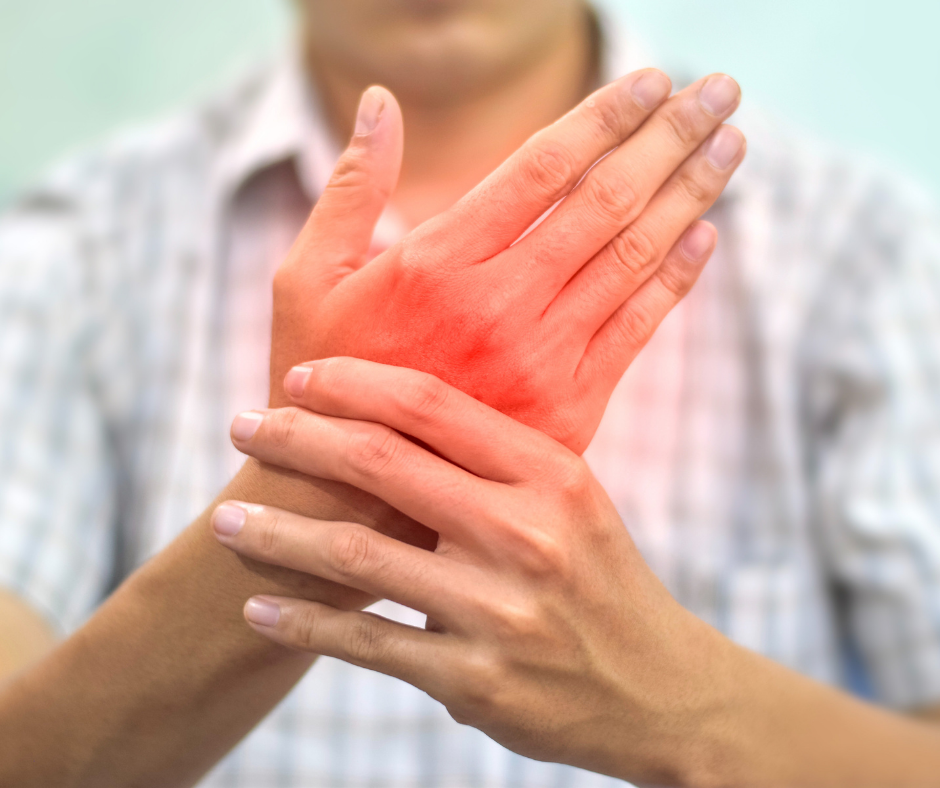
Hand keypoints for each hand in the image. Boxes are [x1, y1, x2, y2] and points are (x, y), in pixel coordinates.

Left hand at [213, 357, 739, 784]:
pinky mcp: (475, 682)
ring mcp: (500, 611)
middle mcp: (527, 534)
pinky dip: (301, 623)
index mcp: (551, 473)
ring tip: (222, 522)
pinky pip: (365, 643)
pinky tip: (257, 608)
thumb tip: (395, 415)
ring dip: (274, 534)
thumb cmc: (599, 578)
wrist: (659, 688)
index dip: (353, 383)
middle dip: (295, 439)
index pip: (431, 404)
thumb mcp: (571, 500)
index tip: (298, 379)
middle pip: (381, 465)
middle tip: (241, 426)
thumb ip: (495, 460)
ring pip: (355, 556)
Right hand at [270, 71, 743, 452]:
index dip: (605, 117)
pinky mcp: (568, 406)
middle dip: (670, 137)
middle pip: (605, 201)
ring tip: (731, 143)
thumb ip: (350, 188)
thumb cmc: (321, 378)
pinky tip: (706, 232)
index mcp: (437, 264)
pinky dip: (675, 277)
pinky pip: (636, 327)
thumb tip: (382, 101)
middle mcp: (498, 305)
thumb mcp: (308, 278)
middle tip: (721, 90)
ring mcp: (540, 358)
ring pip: (631, 257)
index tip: (653, 79)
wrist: (349, 498)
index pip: (543, 168)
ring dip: (689, 194)